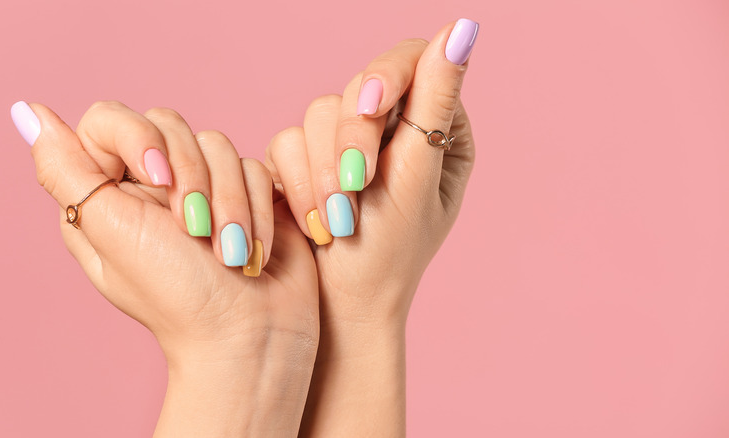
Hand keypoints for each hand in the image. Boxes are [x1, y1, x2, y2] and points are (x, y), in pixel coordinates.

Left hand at [13, 101, 318, 436]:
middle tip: (194, 231)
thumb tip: (27, 114)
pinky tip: (252, 249)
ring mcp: (204, 186)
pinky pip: (255, 166)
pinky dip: (257, 210)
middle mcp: (154, 184)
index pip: (110, 119)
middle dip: (192, 178)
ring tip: (229, 252)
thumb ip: (66, 171)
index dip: (138, 138)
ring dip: (230, 203)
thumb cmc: (176, 295)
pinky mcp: (248, 193)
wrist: (248, 332)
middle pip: (170, 125)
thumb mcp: (111, 232)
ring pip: (219, 145)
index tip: (157, 179)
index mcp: (108, 192)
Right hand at [264, 19, 478, 435]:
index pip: (413, 63)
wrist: (341, 307)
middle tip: (354, 189)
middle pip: (359, 86)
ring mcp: (347, 145)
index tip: (370, 105)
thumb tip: (463, 28)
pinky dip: (299, 181)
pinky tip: (315, 219)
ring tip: (336, 220)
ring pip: (319, 113)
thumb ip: (434, 103)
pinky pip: (287, 140)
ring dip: (323, 170)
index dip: (386, 74)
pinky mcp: (307, 161)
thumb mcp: (417, 178)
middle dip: (351, 141)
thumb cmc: (389, 255)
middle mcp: (393, 130)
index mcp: (437, 130)